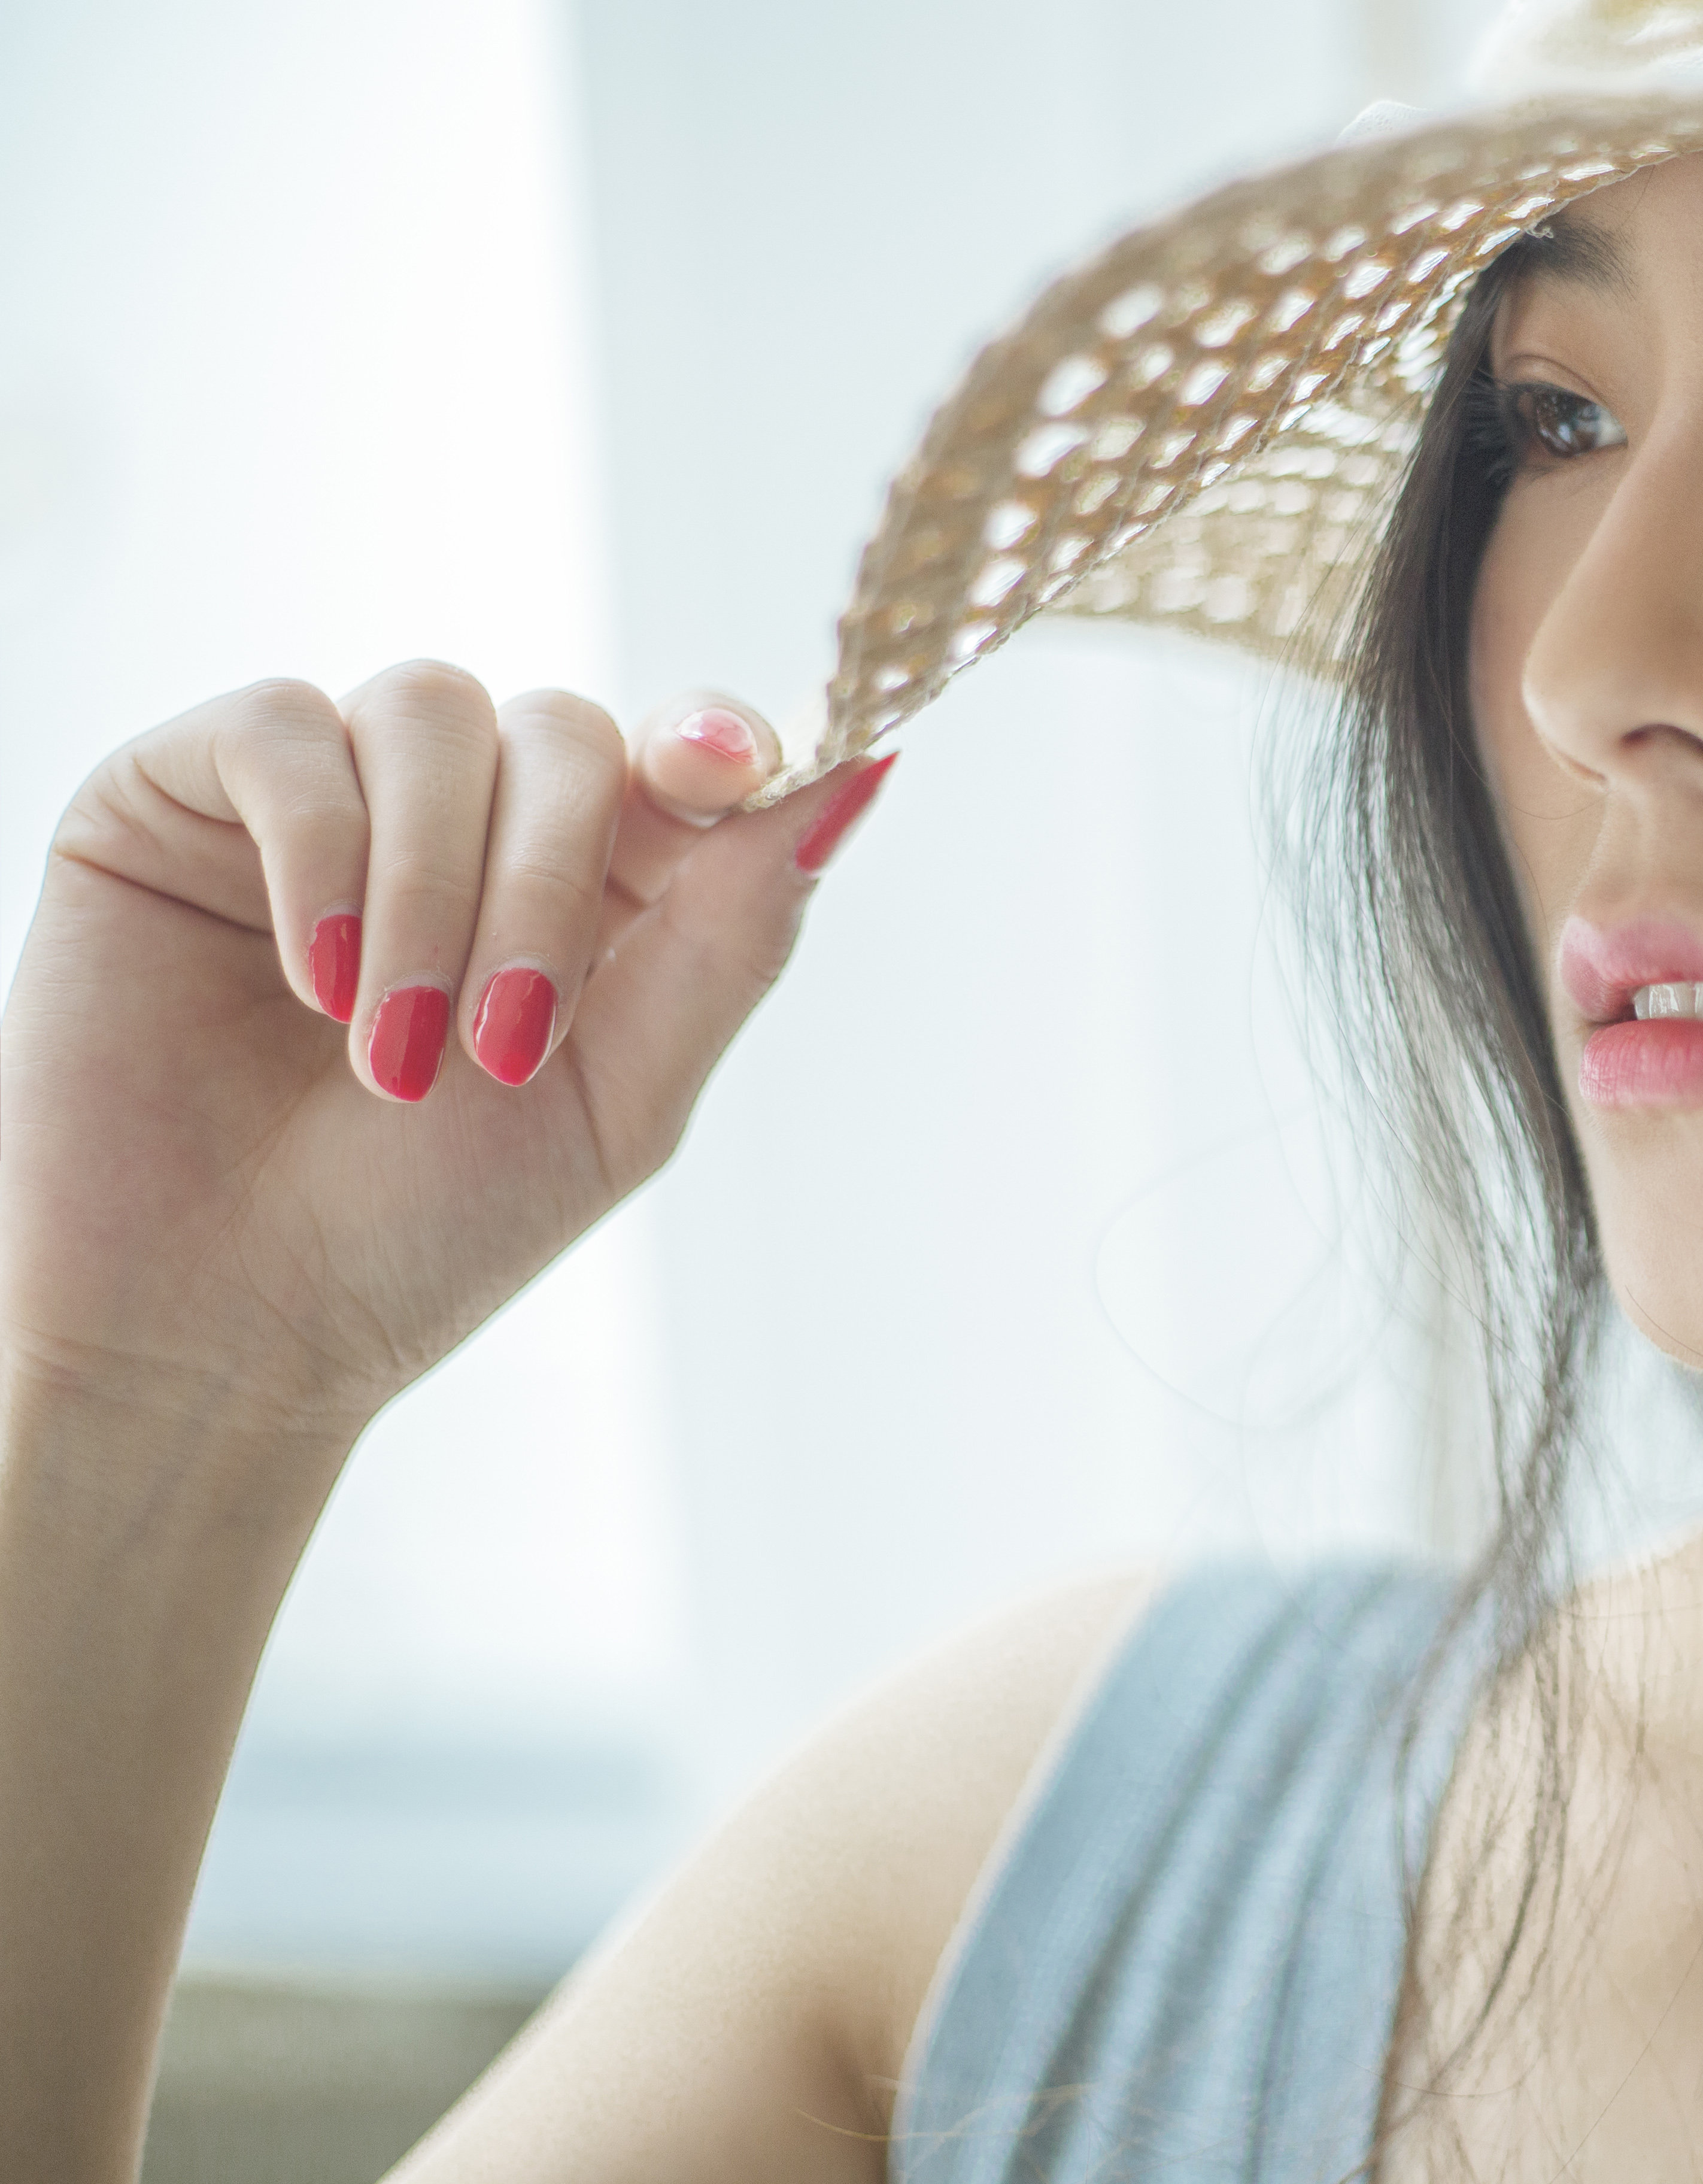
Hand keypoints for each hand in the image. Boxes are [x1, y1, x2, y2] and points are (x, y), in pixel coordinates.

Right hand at [0, 661, 890, 1440]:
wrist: (223, 1325)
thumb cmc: (426, 1230)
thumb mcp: (624, 1097)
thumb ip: (734, 937)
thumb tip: (863, 775)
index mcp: (593, 884)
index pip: (681, 751)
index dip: (721, 742)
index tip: (732, 770)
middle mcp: (466, 815)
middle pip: (566, 732)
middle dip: (551, 885)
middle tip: (504, 1043)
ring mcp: (331, 791)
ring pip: (433, 709)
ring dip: (434, 886)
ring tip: (395, 1049)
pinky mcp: (184, 788)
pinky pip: (284, 726)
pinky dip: (321, 853)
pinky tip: (314, 982)